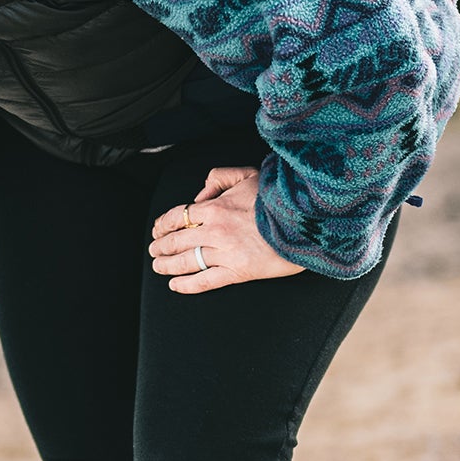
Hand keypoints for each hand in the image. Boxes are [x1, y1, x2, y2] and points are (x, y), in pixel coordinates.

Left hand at [149, 167, 301, 293]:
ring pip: (185, 261)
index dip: (162, 225)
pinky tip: (175, 285)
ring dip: (166, 265)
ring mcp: (224, 253)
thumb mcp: (247, 175)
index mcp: (214, 208)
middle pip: (176, 240)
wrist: (305, 222)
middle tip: (154, 250)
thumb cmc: (277, 198)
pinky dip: (186, 285)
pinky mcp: (237, 272)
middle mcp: (214, 232)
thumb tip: (200, 195)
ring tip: (158, 266)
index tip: (157, 230)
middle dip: (160, 246)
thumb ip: (219, 178)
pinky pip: (205, 281)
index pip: (177, 217)